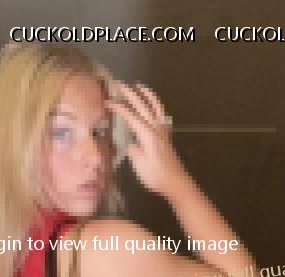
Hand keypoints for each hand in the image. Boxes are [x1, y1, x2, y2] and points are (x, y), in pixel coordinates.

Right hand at [106, 82, 186, 199]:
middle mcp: (156, 128)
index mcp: (148, 135)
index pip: (131, 116)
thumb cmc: (156, 176)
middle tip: (120, 84)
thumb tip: (132, 143)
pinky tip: (152, 104)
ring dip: (147, 94)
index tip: (108, 102)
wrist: (176, 183)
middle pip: (143, 106)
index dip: (119, 108)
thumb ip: (134, 150)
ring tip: (139, 85)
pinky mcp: (166, 135)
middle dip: (131, 94)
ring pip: (155, 106)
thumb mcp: (140, 165)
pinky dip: (155, 104)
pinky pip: (161, 114)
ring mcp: (162, 131)